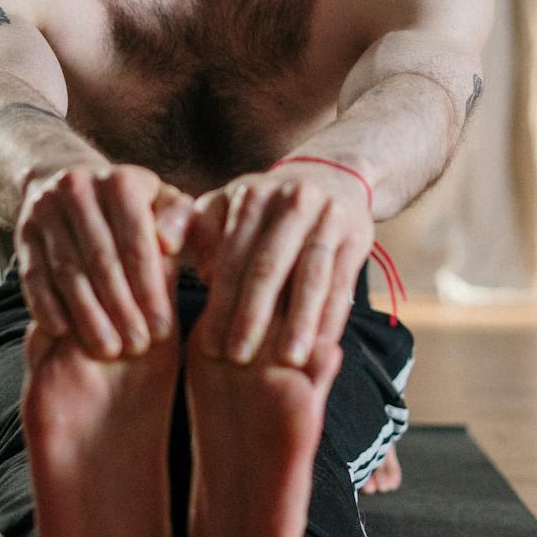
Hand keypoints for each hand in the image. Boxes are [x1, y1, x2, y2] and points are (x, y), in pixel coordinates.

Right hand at [14, 164, 194, 359]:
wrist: (68, 179)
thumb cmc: (131, 203)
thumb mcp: (162, 201)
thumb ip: (178, 220)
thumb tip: (169, 245)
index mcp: (120, 182)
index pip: (136, 243)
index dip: (149, 289)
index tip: (162, 328)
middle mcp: (78, 189)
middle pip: (100, 259)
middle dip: (120, 308)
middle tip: (136, 345)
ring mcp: (46, 210)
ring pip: (67, 270)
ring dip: (87, 314)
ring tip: (107, 348)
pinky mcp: (23, 232)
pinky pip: (33, 275)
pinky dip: (47, 305)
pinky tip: (63, 332)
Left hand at [183, 163, 374, 368]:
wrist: (334, 176)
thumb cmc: (266, 205)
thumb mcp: (226, 203)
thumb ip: (195, 227)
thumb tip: (179, 254)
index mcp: (252, 196)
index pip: (233, 256)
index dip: (221, 302)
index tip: (209, 345)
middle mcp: (291, 202)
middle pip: (270, 266)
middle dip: (253, 316)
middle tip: (238, 358)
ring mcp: (328, 217)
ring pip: (312, 275)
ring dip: (301, 321)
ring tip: (288, 361)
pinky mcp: (357, 236)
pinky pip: (343, 282)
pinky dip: (333, 316)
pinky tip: (322, 346)